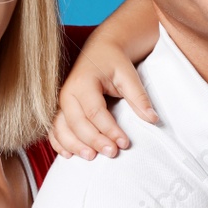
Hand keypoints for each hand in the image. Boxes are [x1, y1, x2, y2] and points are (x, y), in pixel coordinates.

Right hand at [49, 29, 157, 159]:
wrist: (100, 50)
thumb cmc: (114, 62)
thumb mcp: (128, 75)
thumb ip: (139, 97)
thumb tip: (152, 119)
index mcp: (83, 82)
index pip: (95, 112)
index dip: (109, 129)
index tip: (124, 143)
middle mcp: (68, 93)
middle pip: (77, 123)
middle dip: (94, 141)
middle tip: (112, 153)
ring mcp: (61, 102)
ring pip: (62, 128)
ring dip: (74, 145)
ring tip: (92, 157)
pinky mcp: (60, 109)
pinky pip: (54, 129)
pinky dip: (59, 143)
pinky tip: (70, 155)